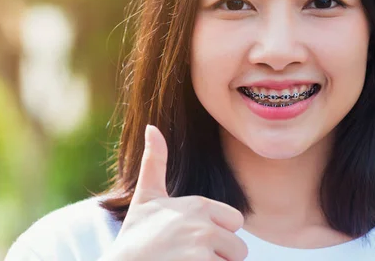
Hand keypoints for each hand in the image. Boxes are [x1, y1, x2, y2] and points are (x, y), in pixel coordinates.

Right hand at [103, 125, 247, 260]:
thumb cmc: (135, 237)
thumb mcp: (145, 198)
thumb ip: (154, 162)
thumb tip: (151, 127)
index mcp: (198, 205)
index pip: (236, 222)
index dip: (220, 234)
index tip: (193, 239)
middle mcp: (203, 225)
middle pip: (239, 248)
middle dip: (221, 256)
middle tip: (190, 257)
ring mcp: (202, 251)